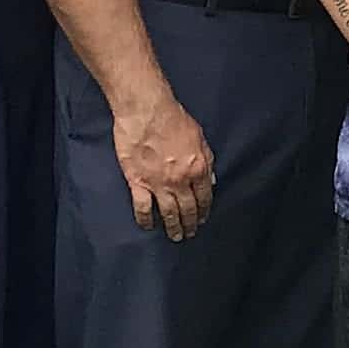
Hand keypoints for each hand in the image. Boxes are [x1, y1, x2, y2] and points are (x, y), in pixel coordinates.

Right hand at [113, 95, 214, 241]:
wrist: (146, 111)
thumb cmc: (173, 118)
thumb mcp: (200, 137)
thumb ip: (207, 160)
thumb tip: (211, 180)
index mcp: (198, 169)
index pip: (204, 197)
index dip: (204, 211)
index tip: (203, 219)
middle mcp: (180, 181)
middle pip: (188, 209)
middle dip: (191, 223)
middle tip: (191, 233)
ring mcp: (158, 183)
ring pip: (169, 213)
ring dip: (174, 227)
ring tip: (176, 236)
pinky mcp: (137, 182)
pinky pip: (142, 207)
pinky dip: (145, 220)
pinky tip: (148, 226)